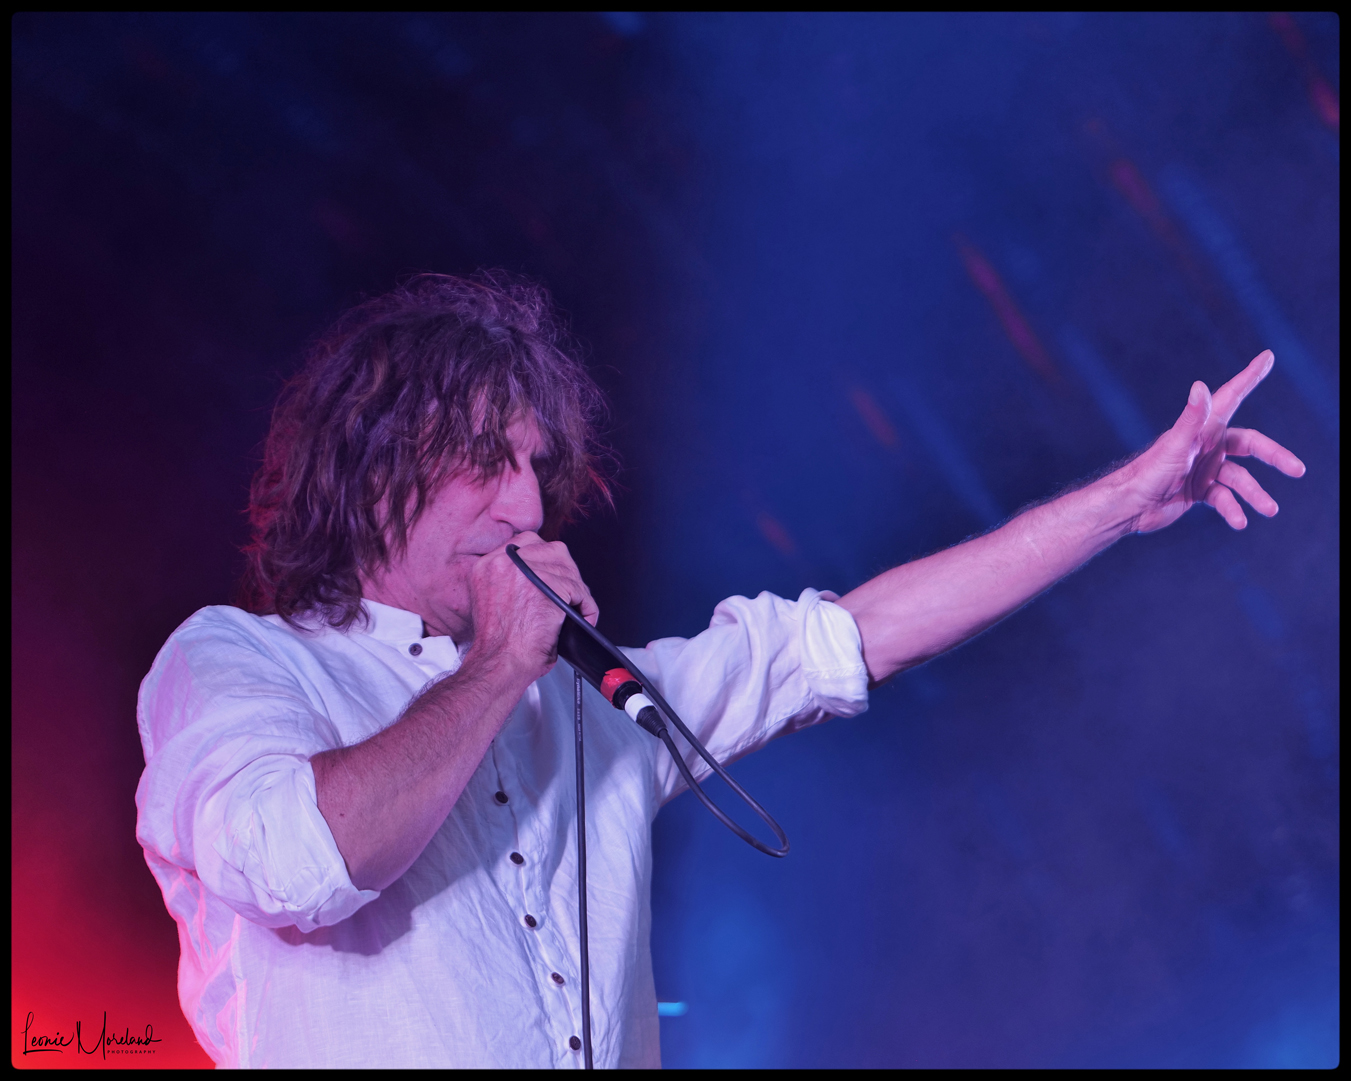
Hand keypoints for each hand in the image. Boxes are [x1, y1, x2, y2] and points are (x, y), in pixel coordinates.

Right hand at [464, 532, 598, 680]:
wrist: (499, 664)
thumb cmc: (498, 647)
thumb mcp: (492, 603)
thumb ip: (511, 582)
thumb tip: (542, 576)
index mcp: (487, 566)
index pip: (526, 543)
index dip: (546, 559)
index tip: (555, 574)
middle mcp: (503, 562)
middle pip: (550, 549)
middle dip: (565, 571)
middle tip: (571, 593)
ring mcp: (524, 571)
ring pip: (567, 569)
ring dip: (577, 590)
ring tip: (578, 608)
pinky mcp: (546, 585)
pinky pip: (578, 589)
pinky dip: (587, 604)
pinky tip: (584, 616)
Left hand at [1123, 350, 1305, 532]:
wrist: (1129, 506)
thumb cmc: (1148, 471)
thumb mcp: (1176, 445)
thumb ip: (1192, 418)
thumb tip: (1201, 385)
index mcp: (1203, 428)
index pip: (1232, 396)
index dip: (1249, 376)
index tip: (1267, 357)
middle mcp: (1207, 445)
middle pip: (1251, 445)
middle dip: (1275, 456)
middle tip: (1298, 469)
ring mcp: (1205, 469)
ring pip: (1240, 479)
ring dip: (1255, 494)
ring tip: (1270, 510)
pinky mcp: (1199, 491)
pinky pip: (1224, 499)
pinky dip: (1233, 510)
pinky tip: (1239, 522)